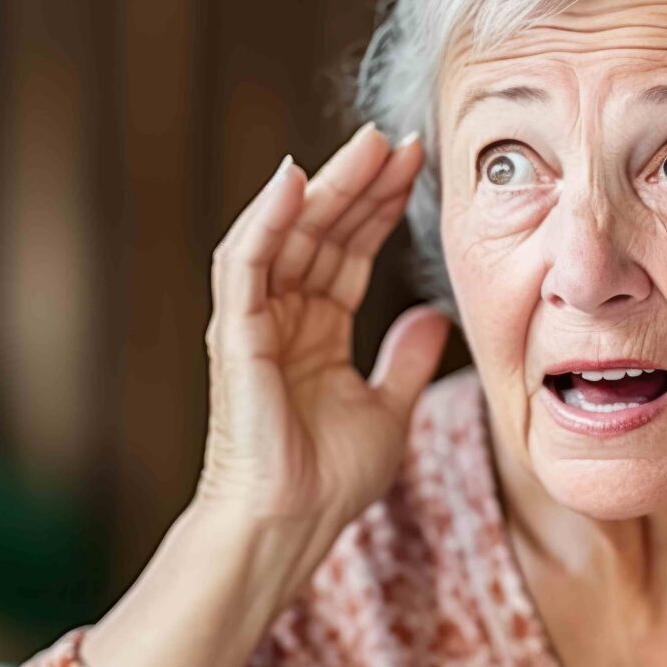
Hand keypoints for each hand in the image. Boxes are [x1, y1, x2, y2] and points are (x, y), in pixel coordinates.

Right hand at [199, 123, 451, 531]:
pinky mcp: (234, 335)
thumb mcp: (389, 411)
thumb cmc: (327, 482)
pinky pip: (245, 264)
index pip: (350, 250)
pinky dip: (266, 219)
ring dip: (325, 186)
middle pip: (323, 231)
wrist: (290, 529)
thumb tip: (432, 318)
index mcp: (316, 330)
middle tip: (400, 138)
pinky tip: (296, 179)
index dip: (382, 206)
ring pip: (288, 233)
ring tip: (368, 144)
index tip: (422, 165)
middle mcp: (283, 316)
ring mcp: (254, 322)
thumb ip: (406, 362)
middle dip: (362, 182)